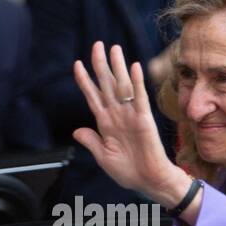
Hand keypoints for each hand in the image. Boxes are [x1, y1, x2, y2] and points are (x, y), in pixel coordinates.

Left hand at [73, 41, 187, 204]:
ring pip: (122, 86)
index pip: (93, 96)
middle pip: (107, 84)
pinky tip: (134, 67)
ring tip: (114, 48)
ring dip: (118, 67)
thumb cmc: (128, 171)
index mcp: (105, 123)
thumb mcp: (103, 157)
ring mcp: (131, 115)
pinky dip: (136, 83)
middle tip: (97, 44)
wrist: (148, 181)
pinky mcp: (144, 119)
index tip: (77, 64)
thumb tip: (76, 131)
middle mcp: (117, 115)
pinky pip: (140, 98)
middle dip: (101, 64)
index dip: (85, 81)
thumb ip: (91, 142)